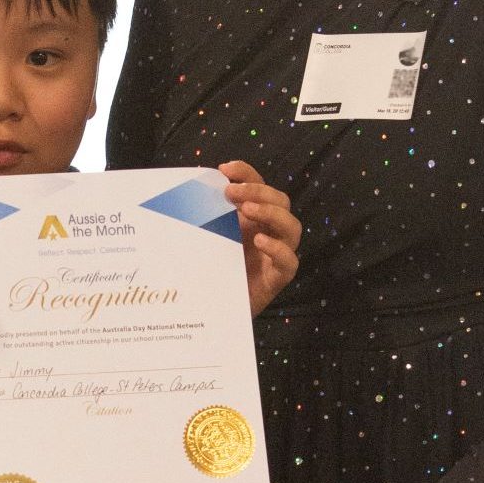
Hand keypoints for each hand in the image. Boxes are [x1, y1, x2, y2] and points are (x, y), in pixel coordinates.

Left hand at [218, 159, 301, 316]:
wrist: (211, 313)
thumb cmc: (209, 273)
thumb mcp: (206, 239)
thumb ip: (205, 218)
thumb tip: (192, 190)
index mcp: (254, 220)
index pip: (260, 187)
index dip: (247, 174)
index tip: (225, 169)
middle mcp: (269, 233)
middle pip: (280, 202)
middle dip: (257, 191)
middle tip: (230, 192)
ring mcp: (277, 255)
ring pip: (292, 227)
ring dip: (270, 213)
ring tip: (247, 210)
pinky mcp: (278, 279)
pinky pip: (290, 261)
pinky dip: (277, 248)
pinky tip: (260, 241)